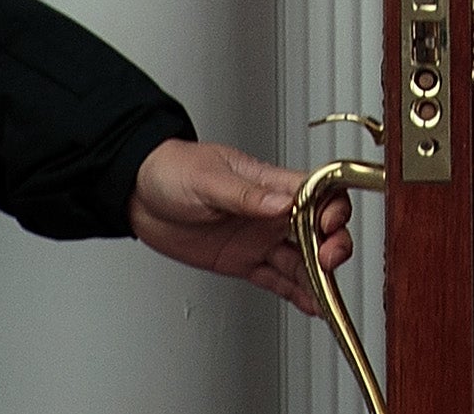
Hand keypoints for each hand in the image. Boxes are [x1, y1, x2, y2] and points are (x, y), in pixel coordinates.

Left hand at [129, 139, 351, 317]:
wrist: (140, 195)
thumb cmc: (176, 171)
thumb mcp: (209, 179)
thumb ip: (246, 195)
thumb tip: (283, 202)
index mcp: (272, 184)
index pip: (319, 192)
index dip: (333, 207)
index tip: (331, 224)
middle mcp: (272, 213)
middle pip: (320, 229)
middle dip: (333, 245)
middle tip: (329, 260)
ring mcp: (260, 239)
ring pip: (302, 259)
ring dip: (318, 276)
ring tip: (327, 295)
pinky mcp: (243, 262)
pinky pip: (277, 279)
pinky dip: (296, 293)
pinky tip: (311, 303)